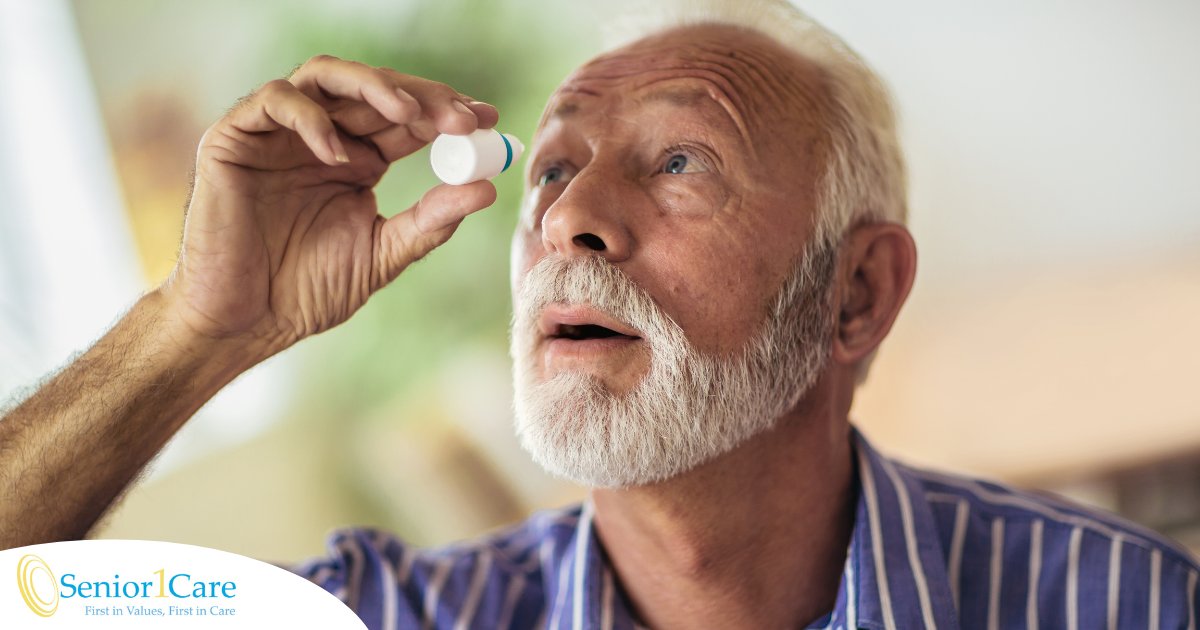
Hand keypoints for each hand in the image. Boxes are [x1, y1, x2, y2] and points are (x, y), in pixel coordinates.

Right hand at [160, 55, 498, 358]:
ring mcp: (278, 134)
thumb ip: (431, 222)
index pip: (407, 120)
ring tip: (412, 115)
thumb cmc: (305, 293)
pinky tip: (341, 156)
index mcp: (357, 160)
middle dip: (424, 98)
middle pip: (376, 90)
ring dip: (375, 87)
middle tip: (462, 119)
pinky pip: (275, 102)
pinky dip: (312, 120)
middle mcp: (322, 138)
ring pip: (327, 76)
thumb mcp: (383, 254)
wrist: (243, 323)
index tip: (487, 122)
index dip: (446, 113)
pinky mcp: (235, 138)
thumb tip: (488, 190)